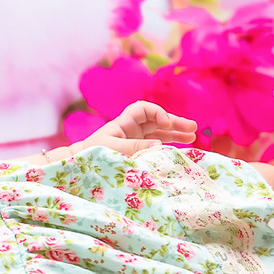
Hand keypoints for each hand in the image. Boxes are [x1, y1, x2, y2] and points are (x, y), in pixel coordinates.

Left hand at [78, 101, 196, 156]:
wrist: (80, 165)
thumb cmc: (92, 154)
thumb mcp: (112, 150)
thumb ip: (134, 147)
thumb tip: (159, 144)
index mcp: (123, 123)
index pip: (144, 108)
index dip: (157, 112)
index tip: (164, 124)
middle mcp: (131, 128)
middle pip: (156, 119)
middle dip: (174, 121)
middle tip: (193, 127)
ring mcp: (135, 139)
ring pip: (159, 131)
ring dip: (175, 132)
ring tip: (193, 135)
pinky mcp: (137, 149)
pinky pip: (156, 142)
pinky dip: (169, 143)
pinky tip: (182, 145)